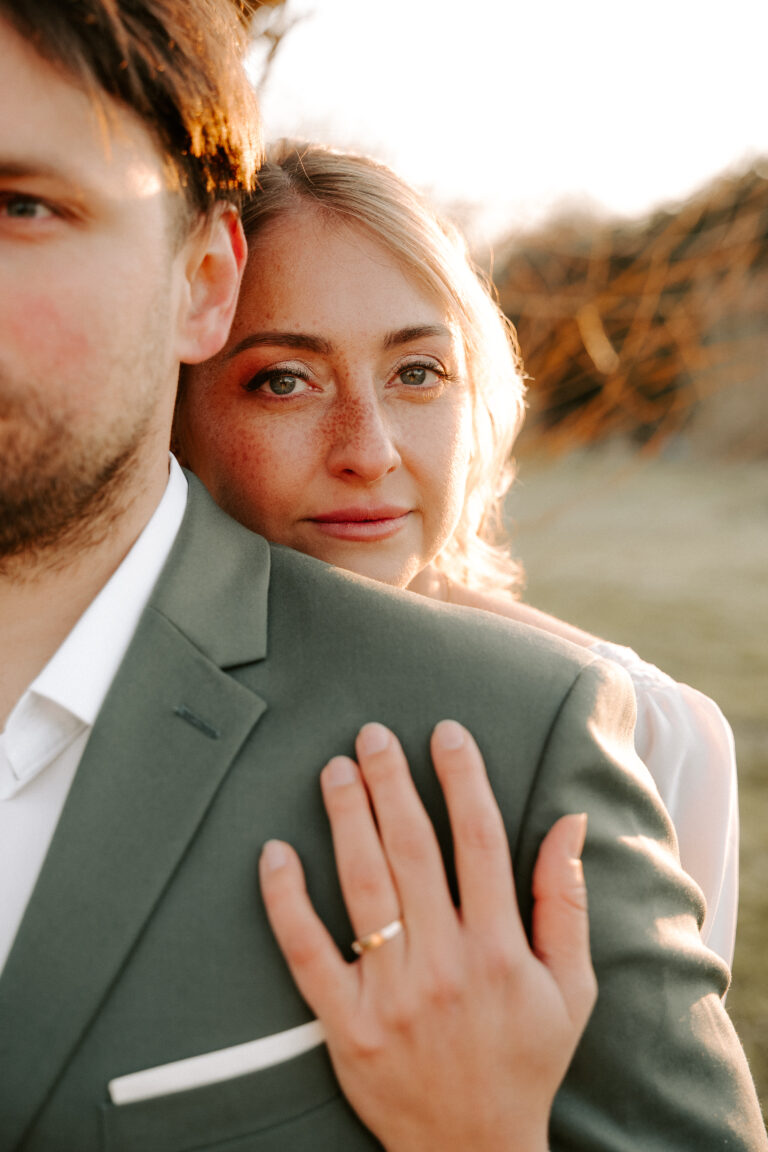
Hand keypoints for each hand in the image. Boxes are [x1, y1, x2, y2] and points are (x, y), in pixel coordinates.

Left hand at [259, 721, 595, 1151]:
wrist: (473, 1149)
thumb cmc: (526, 1060)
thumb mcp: (572, 987)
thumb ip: (567, 901)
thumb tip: (570, 824)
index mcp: (500, 949)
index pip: (479, 841)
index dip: (462, 779)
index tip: (446, 735)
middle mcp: (444, 963)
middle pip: (412, 850)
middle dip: (391, 782)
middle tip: (372, 735)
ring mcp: (391, 994)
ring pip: (363, 887)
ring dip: (346, 819)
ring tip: (335, 771)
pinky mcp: (345, 1025)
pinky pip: (307, 953)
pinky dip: (286, 901)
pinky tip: (275, 853)